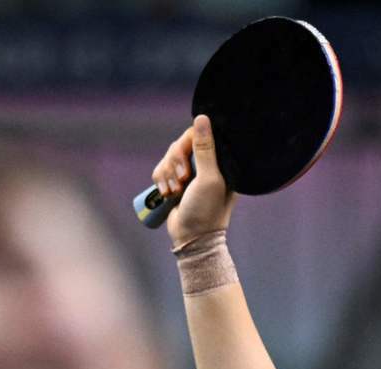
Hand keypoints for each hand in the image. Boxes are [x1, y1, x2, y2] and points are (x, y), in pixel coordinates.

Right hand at [152, 114, 235, 248]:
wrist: (191, 239)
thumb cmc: (206, 211)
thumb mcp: (209, 178)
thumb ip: (205, 148)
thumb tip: (202, 118)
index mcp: (220, 161)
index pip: (199, 135)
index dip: (187, 145)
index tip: (187, 165)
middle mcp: (206, 164)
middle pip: (181, 144)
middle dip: (175, 163)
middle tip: (182, 181)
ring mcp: (190, 173)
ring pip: (168, 156)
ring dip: (167, 174)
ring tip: (174, 192)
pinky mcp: (176, 181)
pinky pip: (160, 168)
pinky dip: (160, 181)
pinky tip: (167, 195)